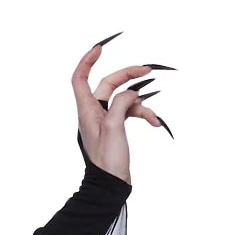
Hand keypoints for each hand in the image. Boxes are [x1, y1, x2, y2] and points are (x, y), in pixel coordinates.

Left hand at [73, 33, 175, 185]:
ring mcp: (105, 121)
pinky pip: (130, 113)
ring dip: (140, 104)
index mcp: (86, 111)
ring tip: (152, 115)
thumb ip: (121, 104)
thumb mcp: (114, 128)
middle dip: (127, 76)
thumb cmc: (107, 161)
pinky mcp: (116, 128)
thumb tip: (130, 92)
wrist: (110, 186)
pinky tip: (154, 123)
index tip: (100, 47)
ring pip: (124, 100)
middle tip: (147, 70)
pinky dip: (143, 115)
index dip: (87, 61)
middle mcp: (93, 113)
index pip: (80, 79)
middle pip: (109, 85)